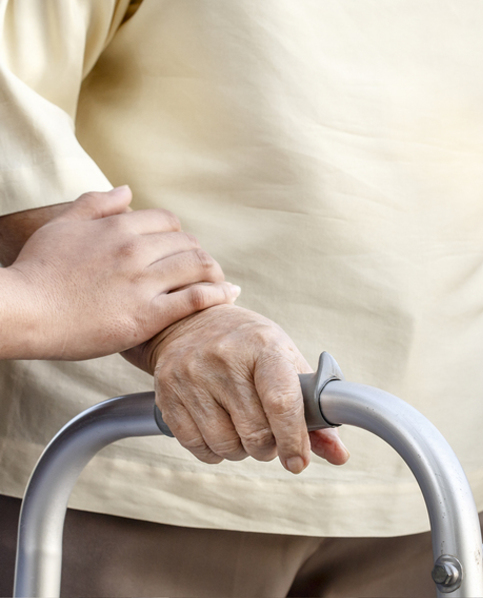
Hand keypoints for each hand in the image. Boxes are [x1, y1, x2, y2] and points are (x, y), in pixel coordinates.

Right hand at [5, 187, 239, 359]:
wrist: (22, 312)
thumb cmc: (37, 271)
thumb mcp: (62, 227)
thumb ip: (95, 204)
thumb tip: (128, 190)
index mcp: (117, 228)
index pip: (168, 222)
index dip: (178, 235)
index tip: (179, 250)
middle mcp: (134, 251)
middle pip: (187, 244)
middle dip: (198, 255)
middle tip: (202, 269)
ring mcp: (142, 283)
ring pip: (197, 266)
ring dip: (214, 272)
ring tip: (219, 282)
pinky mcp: (146, 316)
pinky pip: (195, 299)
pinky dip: (217, 294)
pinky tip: (227, 294)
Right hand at [123, 304, 349, 471]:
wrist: (191, 321)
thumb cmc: (249, 345)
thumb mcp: (286, 362)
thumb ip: (314, 410)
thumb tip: (339, 454)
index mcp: (263, 346)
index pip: (281, 400)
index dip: (293, 438)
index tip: (298, 461)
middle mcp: (224, 358)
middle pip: (255, 432)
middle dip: (269, 446)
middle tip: (271, 436)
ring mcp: (192, 376)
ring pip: (226, 446)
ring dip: (242, 451)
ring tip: (245, 429)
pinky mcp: (167, 394)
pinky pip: (198, 447)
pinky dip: (216, 451)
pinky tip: (222, 430)